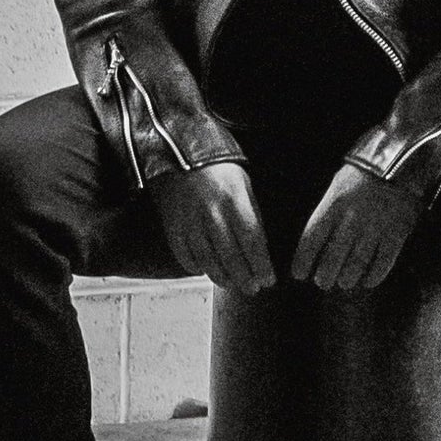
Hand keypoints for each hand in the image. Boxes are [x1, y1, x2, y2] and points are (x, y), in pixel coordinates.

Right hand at [151, 160, 273, 293]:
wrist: (177, 151)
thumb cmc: (218, 169)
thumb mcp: (243, 184)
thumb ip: (251, 214)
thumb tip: (259, 248)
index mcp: (234, 201)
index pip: (253, 242)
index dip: (262, 265)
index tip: (268, 280)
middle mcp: (212, 214)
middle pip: (232, 257)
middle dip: (245, 278)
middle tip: (253, 289)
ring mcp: (189, 222)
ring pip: (209, 261)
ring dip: (223, 278)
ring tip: (232, 284)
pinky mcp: (172, 226)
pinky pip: (185, 256)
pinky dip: (196, 267)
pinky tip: (206, 270)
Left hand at [290, 164, 419, 291]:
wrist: (405, 157)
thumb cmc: (366, 170)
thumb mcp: (339, 182)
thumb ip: (328, 208)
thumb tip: (318, 238)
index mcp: (334, 204)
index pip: (311, 239)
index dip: (303, 261)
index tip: (299, 274)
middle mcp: (352, 219)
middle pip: (333, 258)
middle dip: (325, 276)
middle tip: (323, 282)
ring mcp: (375, 228)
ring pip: (356, 264)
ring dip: (347, 278)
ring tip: (344, 282)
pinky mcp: (397, 233)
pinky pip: (383, 262)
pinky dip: (374, 275)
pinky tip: (368, 281)